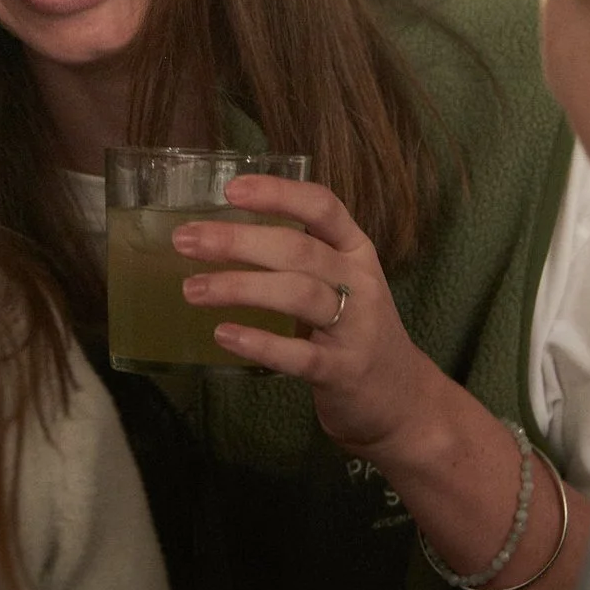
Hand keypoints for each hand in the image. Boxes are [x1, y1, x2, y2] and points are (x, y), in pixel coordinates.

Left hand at [173, 174, 450, 461]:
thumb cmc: (354, 329)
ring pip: (298, 295)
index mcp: (356, 250)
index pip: (323, 206)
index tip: (231, 189)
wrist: (404, 400)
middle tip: (185, 240)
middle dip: (238, 241)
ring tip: (192, 289)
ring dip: (240, 287)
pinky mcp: (343, 372)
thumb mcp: (340, 280)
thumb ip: (299, 257)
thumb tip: (219, 233)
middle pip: (298, 249)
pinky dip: (260, 343)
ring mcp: (356, 328)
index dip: (278, 193)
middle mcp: (359, 282)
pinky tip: (224, 334)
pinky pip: (299, 355)